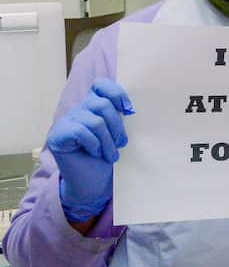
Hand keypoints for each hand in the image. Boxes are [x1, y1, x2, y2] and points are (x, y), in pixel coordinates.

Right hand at [46, 78, 132, 222]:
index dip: (116, 92)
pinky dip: (94, 144)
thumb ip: (120, 116)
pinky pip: (82, 132)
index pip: (101, 84)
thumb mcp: (117, 133)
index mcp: (93, 105)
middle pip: (102, 104)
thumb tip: (132, 108)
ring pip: (95, 121)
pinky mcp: (58, 135)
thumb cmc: (106, 156)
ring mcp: (66, 121)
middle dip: (117, 126)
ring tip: (111, 155)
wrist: (91, 182)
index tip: (129, 109)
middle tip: (122, 143)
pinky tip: (95, 154)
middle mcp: (78, 109)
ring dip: (108, 141)